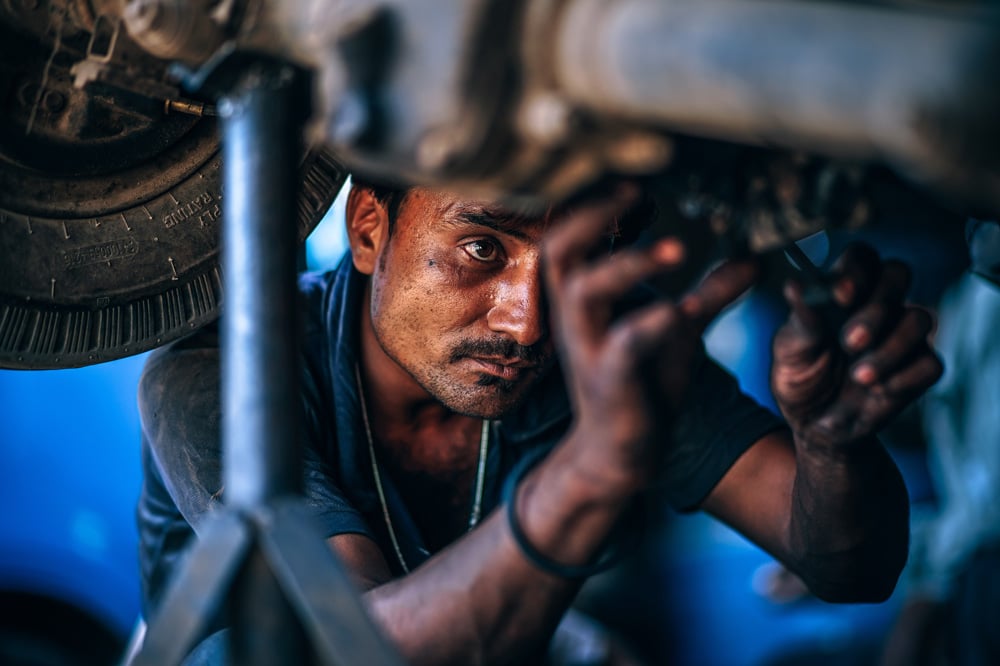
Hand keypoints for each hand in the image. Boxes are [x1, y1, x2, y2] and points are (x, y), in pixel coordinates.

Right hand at [543, 186, 758, 488]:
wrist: (619, 455)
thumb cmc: (640, 385)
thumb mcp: (677, 331)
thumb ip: (709, 294)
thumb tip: (755, 258)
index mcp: (584, 299)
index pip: (569, 236)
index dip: (592, 203)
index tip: (633, 180)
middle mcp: (575, 317)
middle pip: (559, 250)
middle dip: (592, 215)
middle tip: (635, 192)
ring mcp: (587, 349)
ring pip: (584, 292)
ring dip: (629, 265)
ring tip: (677, 249)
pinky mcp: (608, 381)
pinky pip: (621, 345)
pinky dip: (650, 323)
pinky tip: (680, 309)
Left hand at [772, 242, 942, 451]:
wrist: (812, 425)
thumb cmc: (800, 376)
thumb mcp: (789, 349)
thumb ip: (800, 319)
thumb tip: (794, 286)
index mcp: (844, 291)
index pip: (861, 258)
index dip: (857, 270)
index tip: (840, 296)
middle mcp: (878, 305)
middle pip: (898, 274)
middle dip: (877, 307)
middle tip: (849, 341)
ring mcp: (902, 335)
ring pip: (920, 319)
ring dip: (889, 348)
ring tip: (857, 375)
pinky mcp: (918, 369)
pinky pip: (929, 363)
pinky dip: (902, 378)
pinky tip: (876, 390)